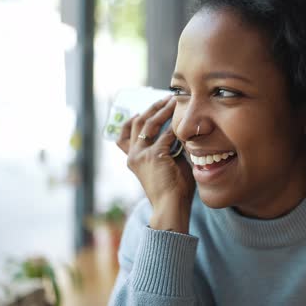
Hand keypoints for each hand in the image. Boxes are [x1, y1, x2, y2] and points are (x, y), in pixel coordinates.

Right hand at [117, 97, 194, 232]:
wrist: (171, 207)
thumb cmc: (173, 188)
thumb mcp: (166, 164)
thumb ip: (168, 147)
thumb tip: (179, 130)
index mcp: (132, 159)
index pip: (123, 134)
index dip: (132, 119)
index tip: (143, 107)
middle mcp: (133, 155)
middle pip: (137, 123)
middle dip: (151, 108)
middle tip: (165, 98)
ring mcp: (141, 156)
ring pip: (148, 124)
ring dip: (162, 110)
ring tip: (173, 101)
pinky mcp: (154, 156)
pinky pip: (165, 135)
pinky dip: (174, 125)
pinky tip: (182, 119)